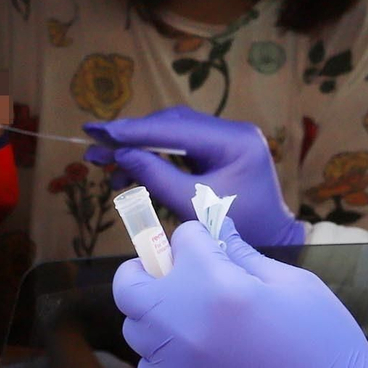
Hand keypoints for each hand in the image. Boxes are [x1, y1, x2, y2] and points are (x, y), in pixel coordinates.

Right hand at [84, 106, 303, 247]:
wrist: (273, 241)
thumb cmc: (241, 229)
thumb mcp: (194, 205)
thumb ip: (157, 177)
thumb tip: (120, 154)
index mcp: (234, 141)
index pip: (176, 129)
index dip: (134, 131)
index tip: (100, 131)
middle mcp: (231, 132)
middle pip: (171, 125)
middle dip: (131, 137)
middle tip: (94, 146)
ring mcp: (225, 139)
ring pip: (172, 133)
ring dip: (138, 147)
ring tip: (105, 164)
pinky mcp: (218, 150)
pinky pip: (179, 146)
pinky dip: (153, 157)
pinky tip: (128, 171)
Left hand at [113, 224, 367, 367]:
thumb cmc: (323, 344)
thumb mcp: (293, 285)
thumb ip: (245, 255)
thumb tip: (218, 230)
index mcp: (215, 286)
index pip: (181, 240)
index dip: (200, 239)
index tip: (214, 248)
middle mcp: (181, 323)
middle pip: (129, 283)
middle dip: (149, 270)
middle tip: (177, 275)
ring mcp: (172, 366)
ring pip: (137, 327)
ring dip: (158, 314)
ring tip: (198, 321)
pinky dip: (167, 357)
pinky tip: (205, 360)